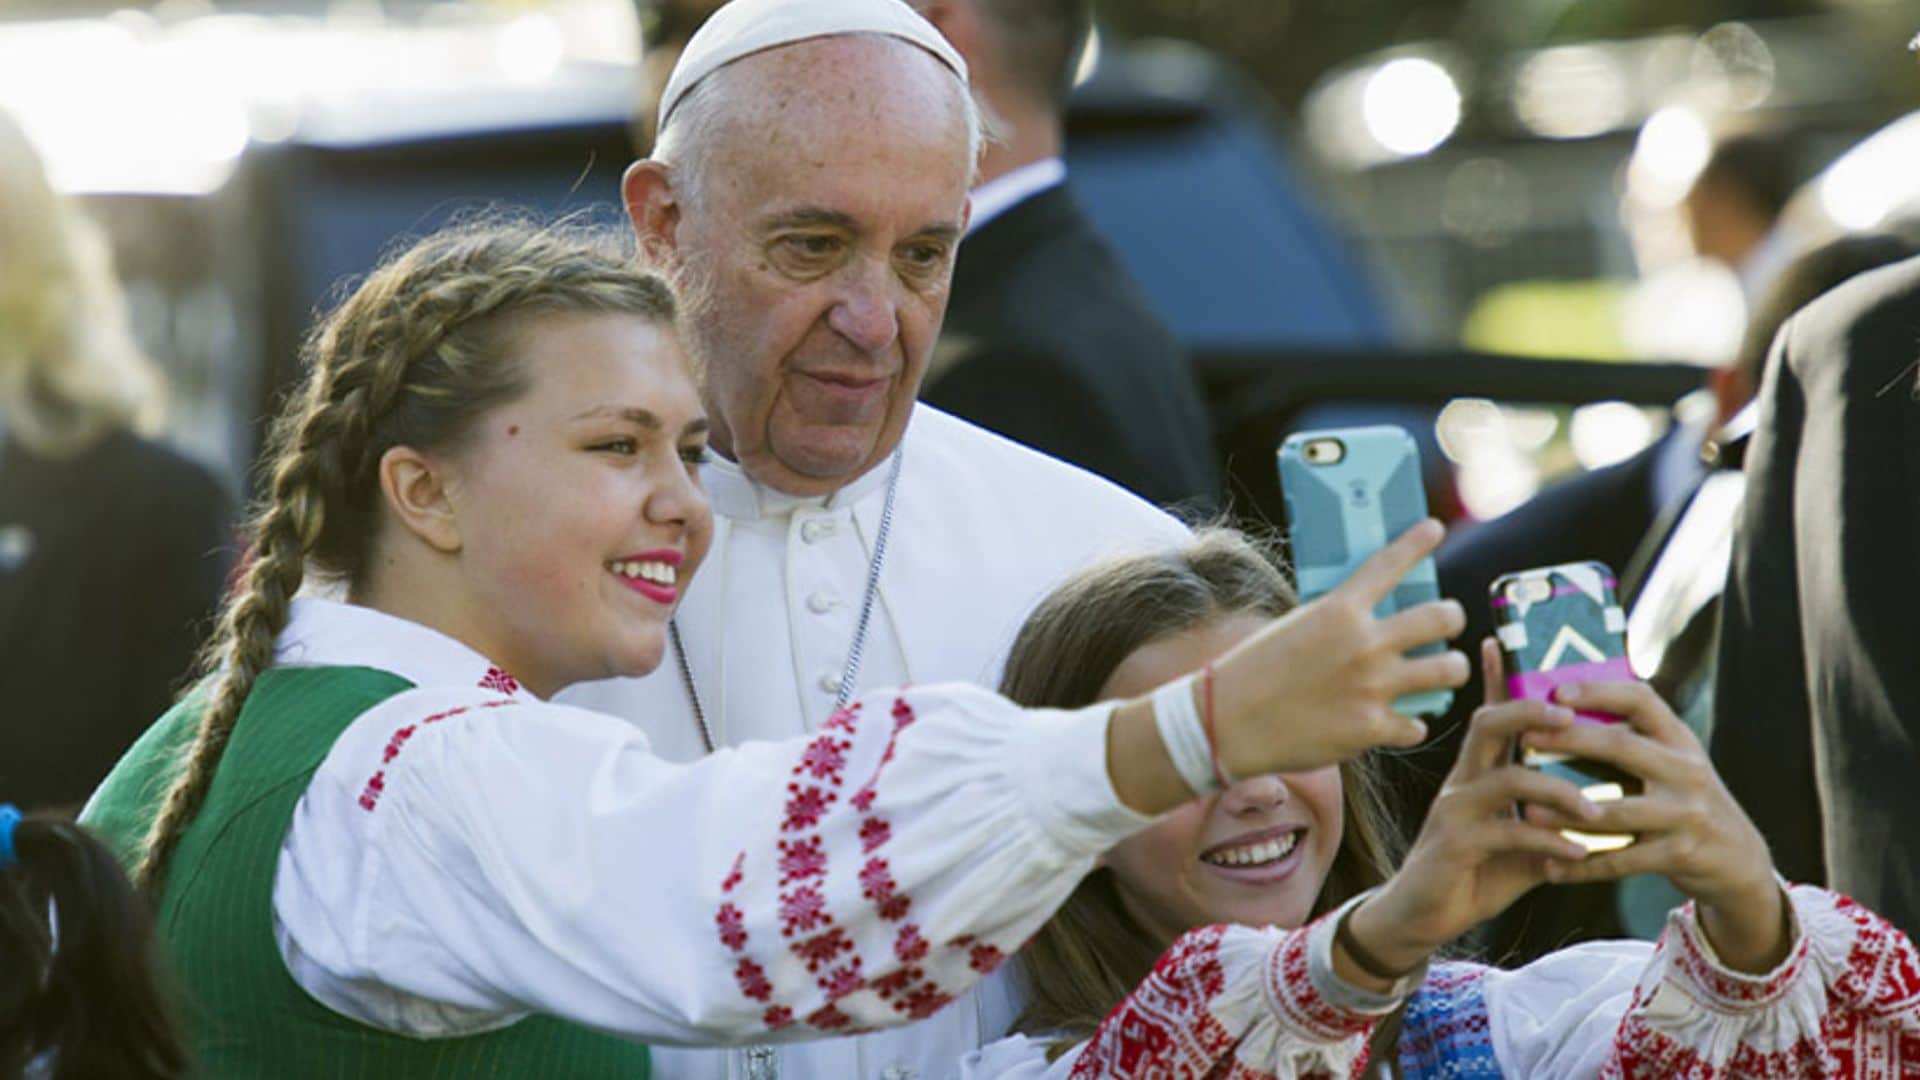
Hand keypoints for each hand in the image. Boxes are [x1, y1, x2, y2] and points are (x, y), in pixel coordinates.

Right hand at [1211, 519, 1469, 778]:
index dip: (1417, 542)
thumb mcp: (1294, 627)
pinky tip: (1398, 721)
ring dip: (1449, 669)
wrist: (1228, 722)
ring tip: (1442, 671)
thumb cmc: (1254, 671)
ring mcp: (1373, 687)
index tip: (1433, 529)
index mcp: (1338, 610)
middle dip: (1452, 618)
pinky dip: (1409, 723)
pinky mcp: (1372, 728)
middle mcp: (1364, 644)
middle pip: (1442, 618)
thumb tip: (1373, 620)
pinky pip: (1418, 724)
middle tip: (1447, 622)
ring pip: (1449, 670)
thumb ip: (1337, 621)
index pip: (1389, 564)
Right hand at [1338, 640, 1592, 984]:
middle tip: (1570, 714)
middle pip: (1489, 725)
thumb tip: (1600, 803)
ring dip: (1557, 790)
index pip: (1490, 713)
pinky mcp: (1456, 846)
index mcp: (1476, 772)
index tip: (1505, 640)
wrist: (1420, 916)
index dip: (1498, 676)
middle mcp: (1462, 782)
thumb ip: (1548, 817)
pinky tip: (1576, 855)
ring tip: (1594, 810)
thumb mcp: (1516, 838)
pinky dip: (1549, 841)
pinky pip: (1508, 832)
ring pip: (1506, 779)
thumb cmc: (1472, 872)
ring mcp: (1455, 811)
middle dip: (1529, 711)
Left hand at [1522, 679, 1788, 972]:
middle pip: (1621, 746)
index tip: (1558, 690)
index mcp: (1679, 739)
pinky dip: (1583, 867)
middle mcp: (1686, 770)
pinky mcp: (1680, 854)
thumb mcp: (1673, 761)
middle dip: (1569, 740)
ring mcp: (1685, 813)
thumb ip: (1632, 738)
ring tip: (1525, 814)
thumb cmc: (1685, 799)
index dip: (1600, 691)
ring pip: (1614, 812)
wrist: (1739, 859)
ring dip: (1565, 813)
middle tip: (1525, 739)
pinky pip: (1622, 861)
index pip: (1641, 700)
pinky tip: (1551, 867)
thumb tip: (1563, 705)